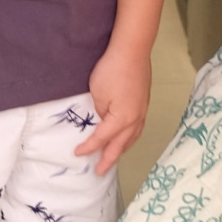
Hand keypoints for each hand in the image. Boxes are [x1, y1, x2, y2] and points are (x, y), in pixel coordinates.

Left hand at [81, 37, 151, 175]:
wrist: (132, 50)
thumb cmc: (112, 70)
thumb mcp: (97, 94)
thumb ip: (99, 112)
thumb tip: (102, 120)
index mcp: (122, 119)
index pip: (102, 139)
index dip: (89, 147)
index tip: (77, 153)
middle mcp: (135, 119)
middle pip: (120, 145)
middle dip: (109, 159)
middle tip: (100, 171)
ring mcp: (142, 112)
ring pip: (132, 138)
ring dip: (121, 149)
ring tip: (112, 157)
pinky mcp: (144, 104)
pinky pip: (137, 128)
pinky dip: (129, 137)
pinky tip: (126, 137)